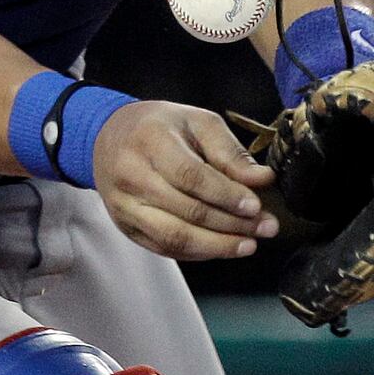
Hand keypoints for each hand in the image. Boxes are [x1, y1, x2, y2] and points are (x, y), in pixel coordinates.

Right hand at [90, 101, 277, 261]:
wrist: (108, 137)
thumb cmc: (159, 127)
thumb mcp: (197, 122)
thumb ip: (230, 151)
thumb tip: (262, 179)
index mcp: (150, 141)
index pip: (190, 176)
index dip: (226, 195)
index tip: (255, 206)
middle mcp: (131, 175)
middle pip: (186, 211)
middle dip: (232, 224)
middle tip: (265, 228)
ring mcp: (125, 206)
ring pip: (175, 237)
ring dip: (217, 246)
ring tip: (248, 245)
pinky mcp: (126, 226)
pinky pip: (165, 248)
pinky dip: (198, 252)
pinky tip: (222, 247)